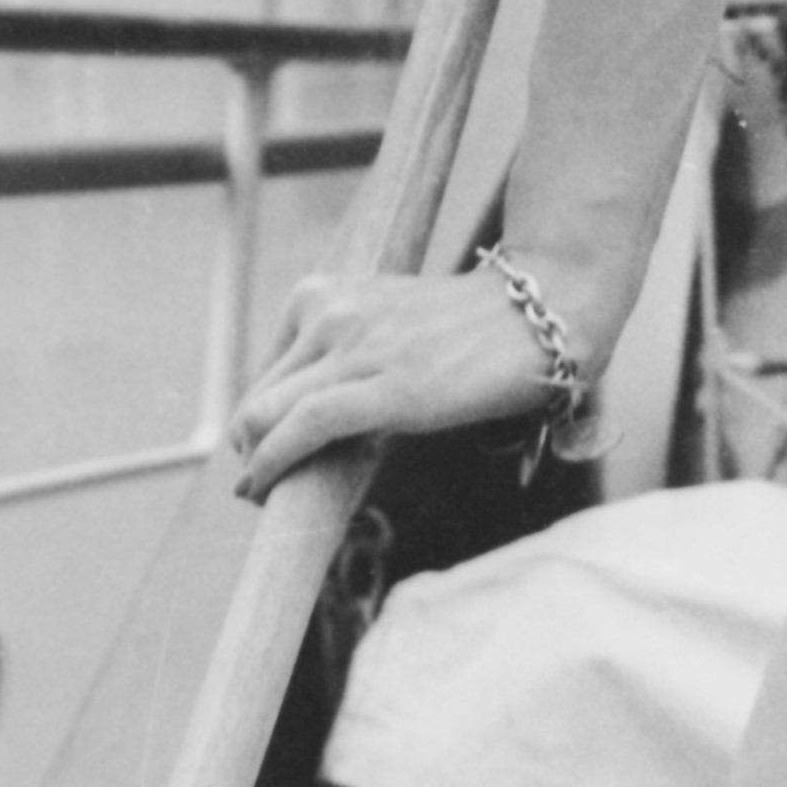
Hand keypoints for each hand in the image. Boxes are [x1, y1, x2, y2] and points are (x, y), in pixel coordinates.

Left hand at [229, 260, 562, 497]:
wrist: (536, 315)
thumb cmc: (468, 330)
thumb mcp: (386, 329)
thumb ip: (344, 359)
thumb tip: (307, 423)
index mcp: (323, 294)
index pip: (268, 369)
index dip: (257, 420)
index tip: (258, 452)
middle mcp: (328, 312)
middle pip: (260, 395)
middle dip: (250, 445)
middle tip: (258, 483)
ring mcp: (354, 345)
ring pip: (269, 413)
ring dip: (257, 462)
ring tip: (262, 491)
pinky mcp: (384, 385)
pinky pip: (306, 425)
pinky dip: (274, 461)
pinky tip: (264, 486)